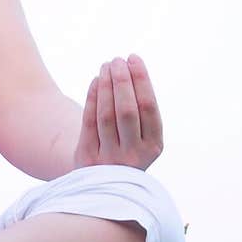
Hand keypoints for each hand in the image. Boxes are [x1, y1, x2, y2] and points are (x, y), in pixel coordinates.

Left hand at [72, 54, 162, 170]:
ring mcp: (109, 159)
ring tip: (106, 65)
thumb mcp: (142, 138)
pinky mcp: (87, 158)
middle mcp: (133, 155)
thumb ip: (140, 110)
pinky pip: (89, 122)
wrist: (104, 182)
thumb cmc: (127, 148)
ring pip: (106, 115)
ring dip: (106, 85)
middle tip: (118, 59)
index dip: (141, 80)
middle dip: (122, 80)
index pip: (149, 108)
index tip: (134, 58)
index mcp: (153, 147)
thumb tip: (130, 69)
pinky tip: (96, 80)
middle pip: (127, 110)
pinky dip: (92, 98)